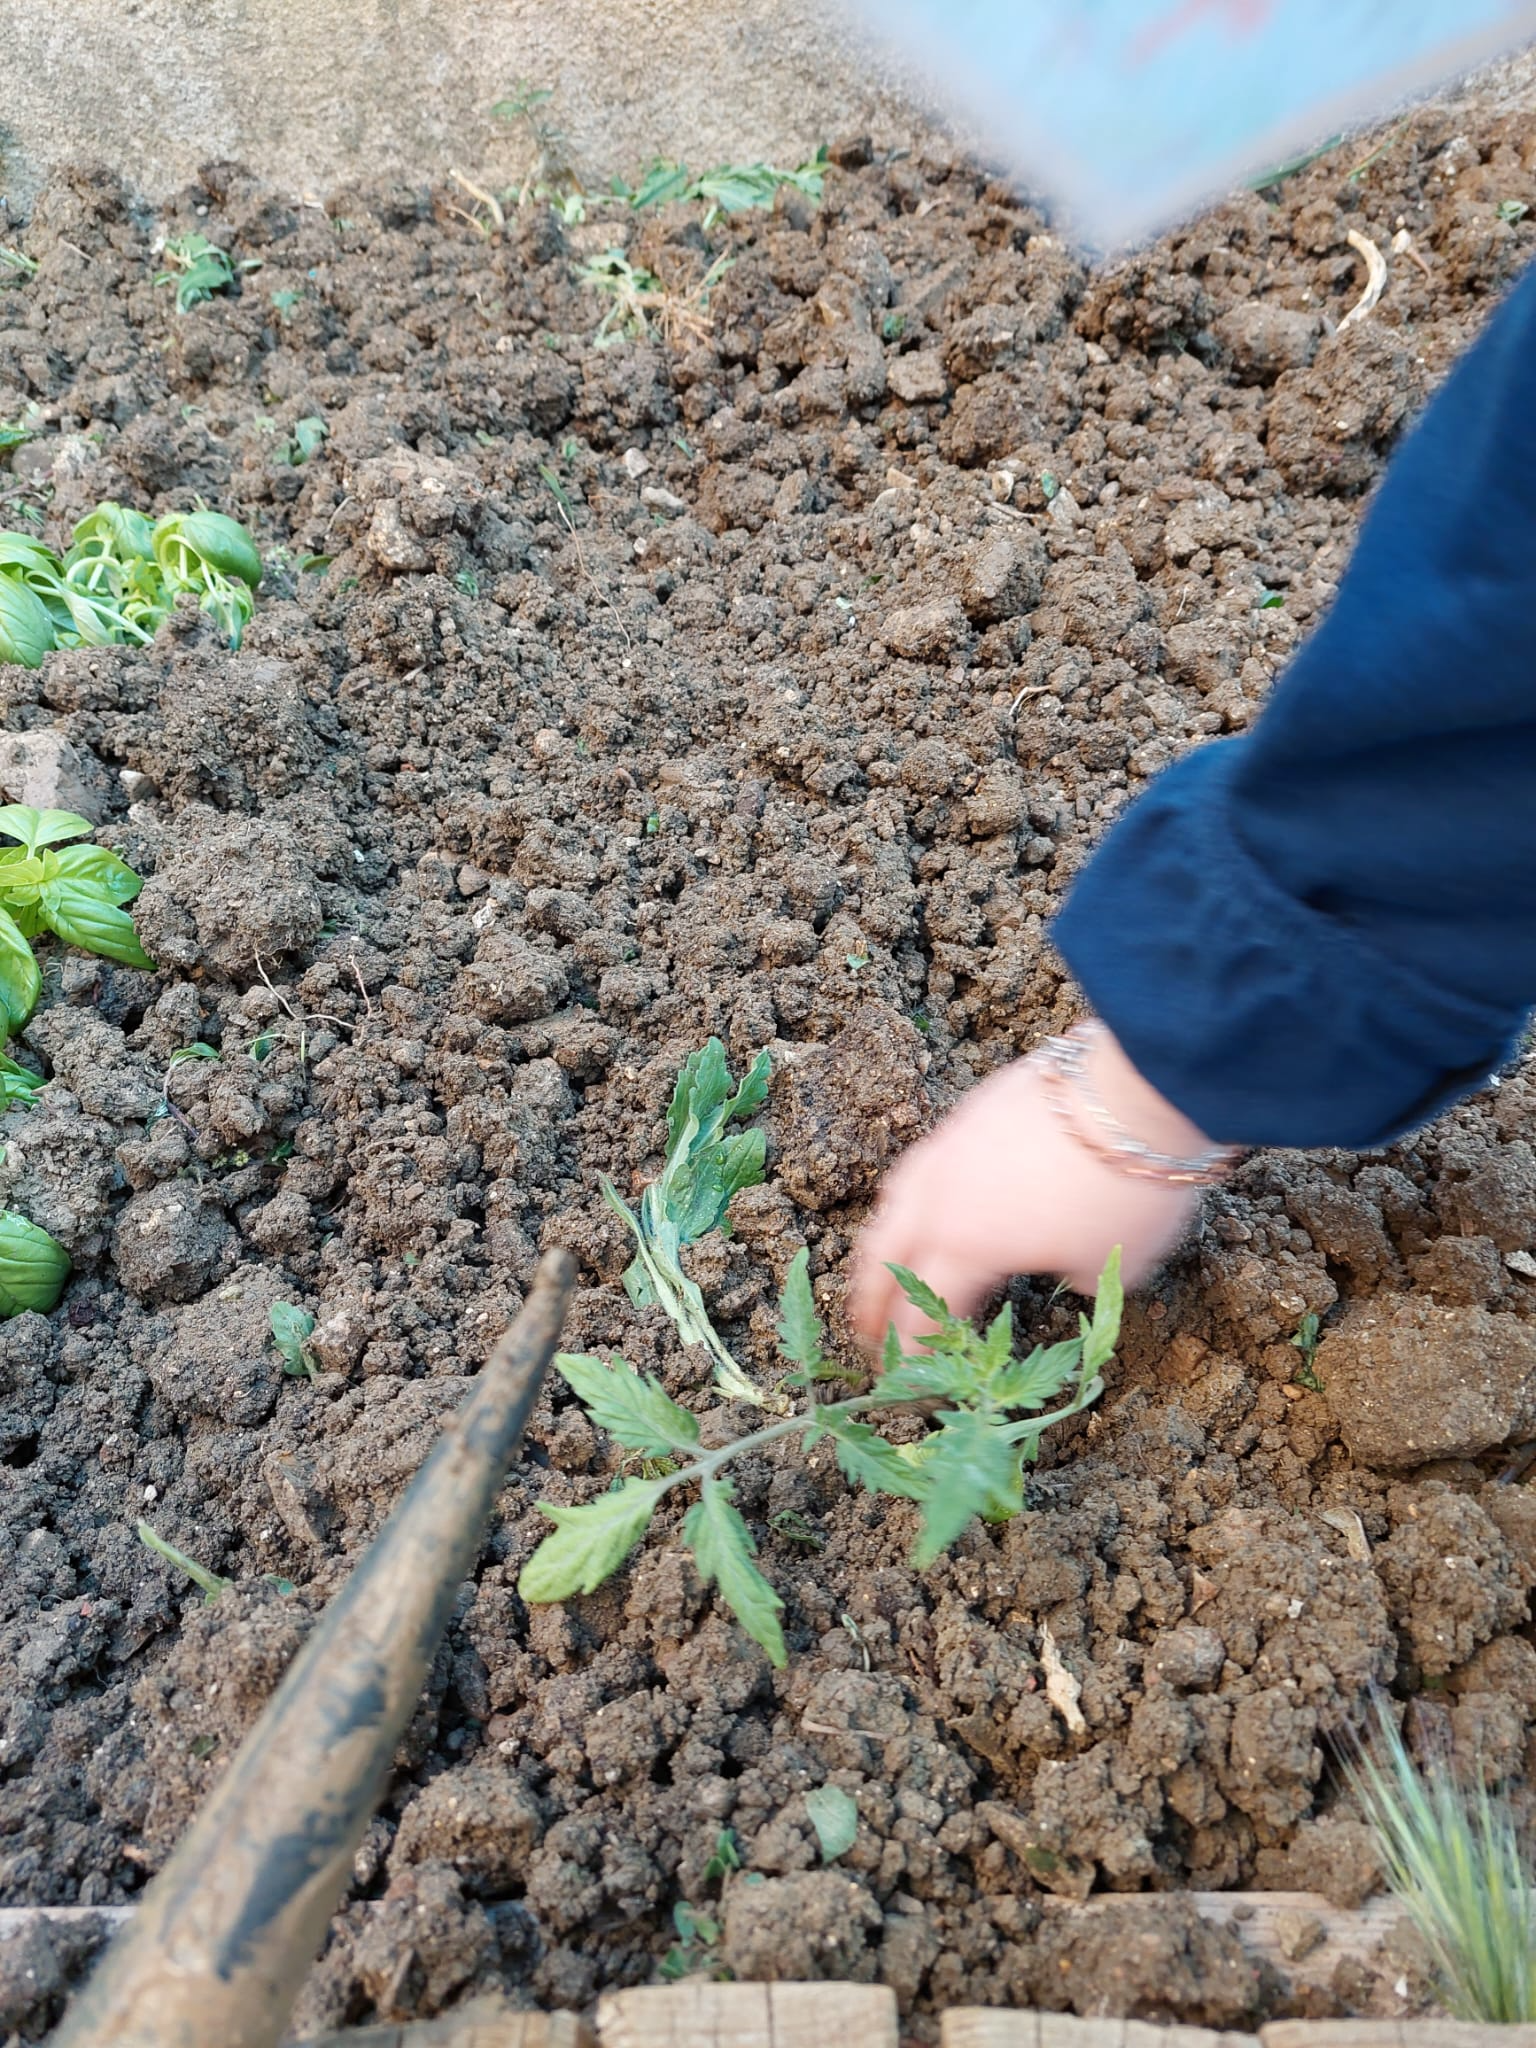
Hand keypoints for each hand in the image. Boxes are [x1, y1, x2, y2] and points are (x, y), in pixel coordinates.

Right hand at [847, 1027, 1208, 1343]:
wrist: (1134, 1088)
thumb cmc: (1123, 1191)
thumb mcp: (1110, 1266)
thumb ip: (1075, 1284)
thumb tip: (1066, 1277)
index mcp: (965, 1248)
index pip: (922, 1315)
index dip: (912, 1356)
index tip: (910, 1383)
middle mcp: (938, 1201)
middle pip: (882, 1261)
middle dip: (870, 1305)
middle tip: (867, 1336)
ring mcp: (945, 1152)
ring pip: (891, 1208)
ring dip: (880, 1250)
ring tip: (882, 1270)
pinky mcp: (964, 1116)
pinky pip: (917, 1170)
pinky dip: (908, 1203)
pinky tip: (925, 1203)